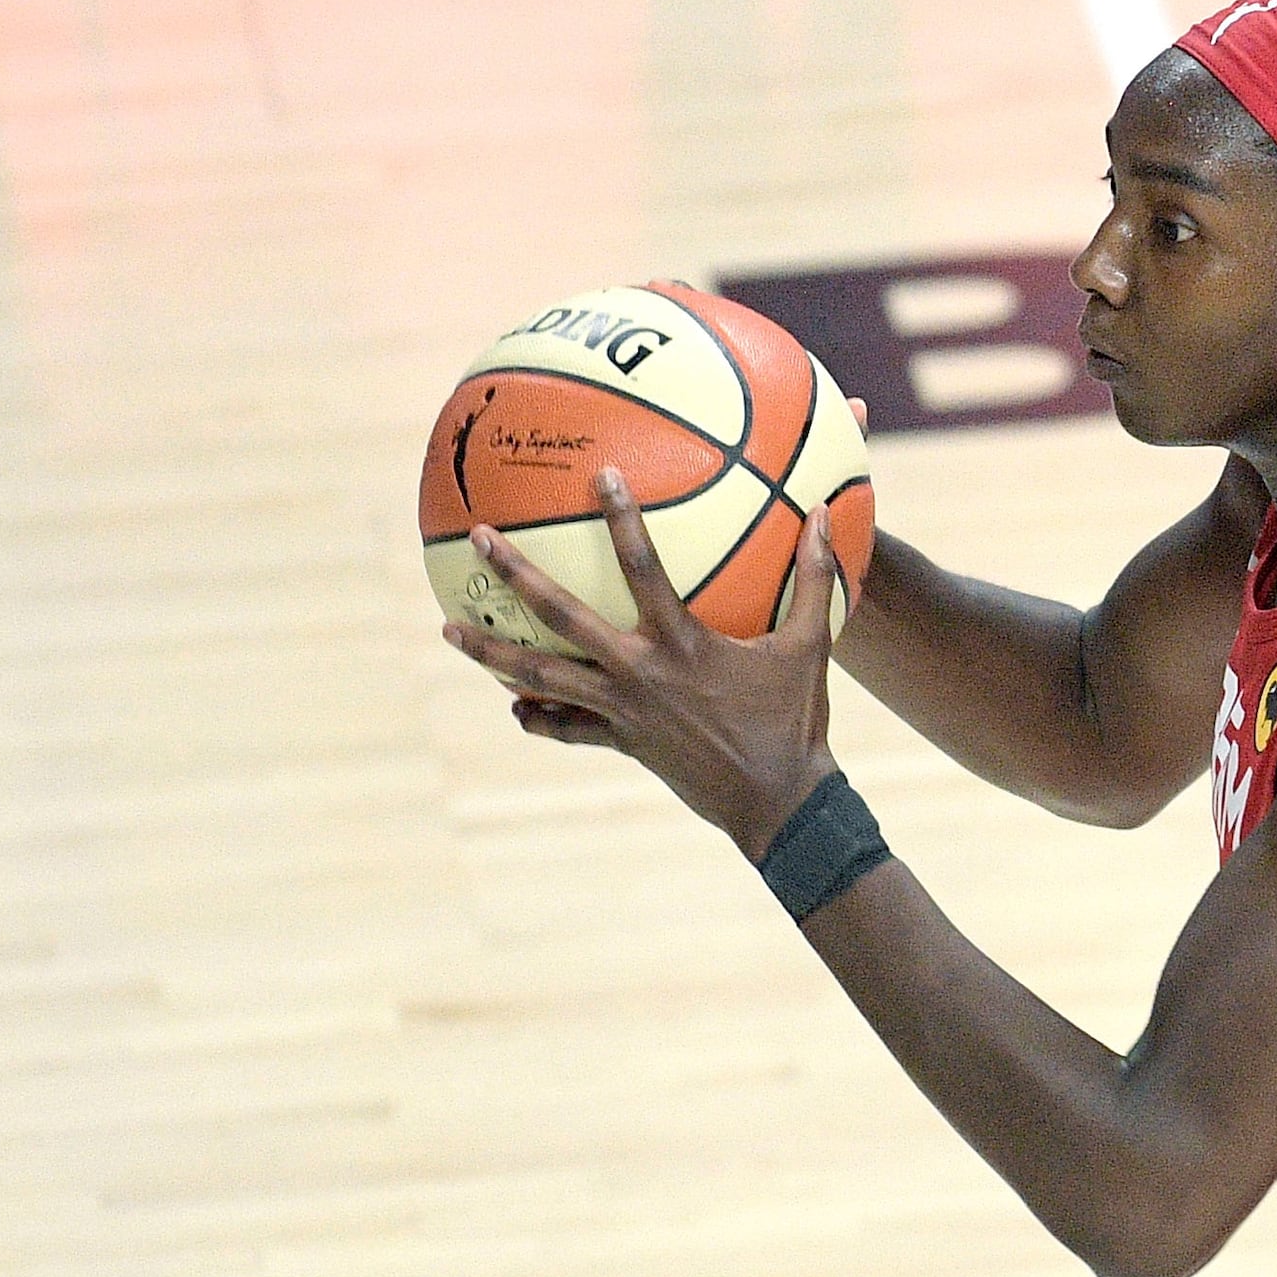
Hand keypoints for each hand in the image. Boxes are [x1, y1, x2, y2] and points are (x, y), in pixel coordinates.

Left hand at [445, 466, 847, 859]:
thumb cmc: (795, 720)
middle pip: (560, 618)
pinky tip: (511, 704)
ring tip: (450, 630)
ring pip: (541, 677)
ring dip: (491, 653)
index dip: (622, 518)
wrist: (778, 800)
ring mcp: (622, 711)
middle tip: (479, 539)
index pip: (642, 567)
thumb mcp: (809, 646)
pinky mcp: (621, 742)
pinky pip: (566, 729)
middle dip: (515, 575)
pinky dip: (537, 716)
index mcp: (681, 643)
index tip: (602, 476)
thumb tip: (827, 515)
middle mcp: (639, 673)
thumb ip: (815, 579)